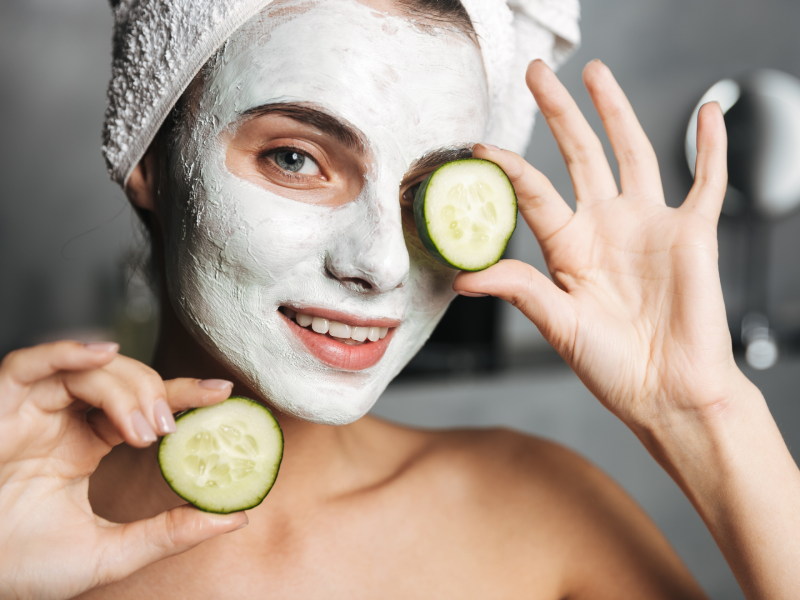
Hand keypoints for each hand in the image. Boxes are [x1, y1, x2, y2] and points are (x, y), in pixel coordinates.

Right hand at [0, 341, 245, 599]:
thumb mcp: (110, 552)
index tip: (222, 393)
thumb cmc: (24, 570)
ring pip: (89, 369)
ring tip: (143, 428)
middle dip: (155, 393)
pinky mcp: (0, 404)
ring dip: (125, 388)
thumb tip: (235, 518)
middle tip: (168, 427)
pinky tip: (102, 354)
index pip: (144, 406)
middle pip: (122, 379)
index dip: (183, 394)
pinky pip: (30, 363)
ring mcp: (31, 410)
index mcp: (86, 446)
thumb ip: (170, 532)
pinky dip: (66, 352)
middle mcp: (62, 421)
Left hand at [457, 60, 738, 432]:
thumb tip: (464, 277)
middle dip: (559, 113)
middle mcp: (605, 227)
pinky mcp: (691, 233)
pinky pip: (706, 181)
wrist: (666, 392)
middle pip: (579, 156)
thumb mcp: (557, 324)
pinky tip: (708, 112)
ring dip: (616, 111)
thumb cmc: (611, 366)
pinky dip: (711, 147)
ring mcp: (647, 225)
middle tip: (536, 74)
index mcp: (568, 247)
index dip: (508, 168)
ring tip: (596, 72)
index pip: (533, 193)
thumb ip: (519, 290)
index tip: (480, 148)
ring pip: (632, 153)